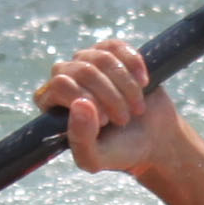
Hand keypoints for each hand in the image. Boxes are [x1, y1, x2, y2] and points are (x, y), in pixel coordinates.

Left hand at [37, 37, 186, 177]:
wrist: (152, 140)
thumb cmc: (118, 151)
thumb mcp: (95, 158)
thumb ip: (80, 140)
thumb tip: (79, 104)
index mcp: (51, 103)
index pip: (60, 84)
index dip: (86, 99)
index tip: (105, 121)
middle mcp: (65, 78)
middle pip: (82, 70)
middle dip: (109, 95)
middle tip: (124, 119)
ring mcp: (86, 62)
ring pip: (102, 57)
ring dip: (125, 86)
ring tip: (136, 108)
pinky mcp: (109, 52)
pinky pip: (117, 46)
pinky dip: (134, 64)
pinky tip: (143, 83)